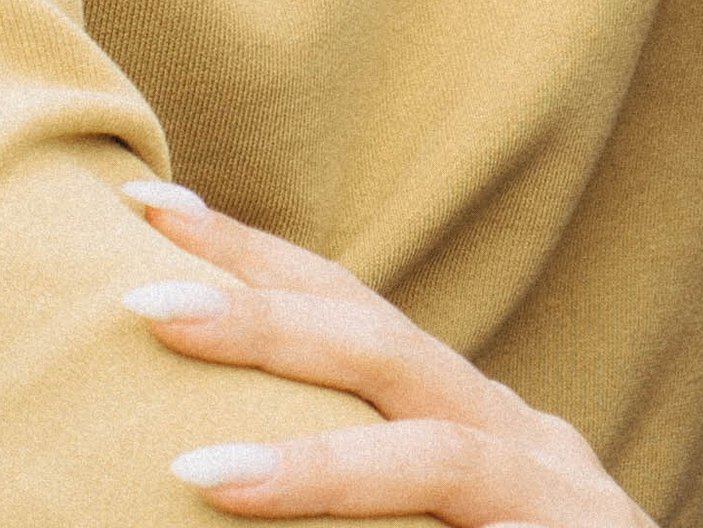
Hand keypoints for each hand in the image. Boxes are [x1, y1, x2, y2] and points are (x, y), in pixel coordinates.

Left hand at [119, 180, 654, 525]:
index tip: (145, 205)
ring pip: (441, 462)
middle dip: (263, 320)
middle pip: (385, 353)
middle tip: (140, 301)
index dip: (252, 257)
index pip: (350, 314)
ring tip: (203, 474)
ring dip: (321, 467)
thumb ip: (353, 482)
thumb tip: (190, 467)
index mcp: (462, 422)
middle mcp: (514, 440)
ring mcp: (561, 502)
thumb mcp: (427, 520)